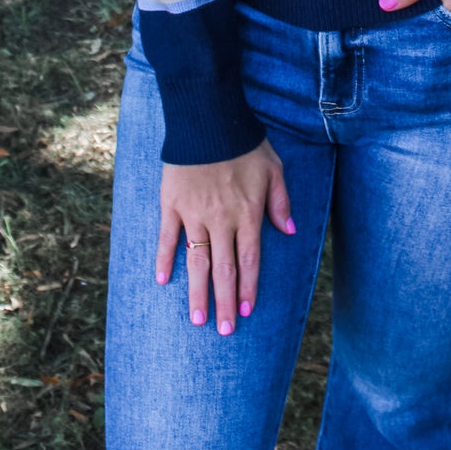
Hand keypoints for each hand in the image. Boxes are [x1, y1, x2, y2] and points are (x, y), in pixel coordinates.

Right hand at [155, 138, 294, 333]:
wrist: (209, 119)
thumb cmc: (245, 143)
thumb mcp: (274, 168)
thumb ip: (280, 201)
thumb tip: (289, 231)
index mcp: (247, 213)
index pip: (249, 260)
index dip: (248, 288)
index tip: (246, 312)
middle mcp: (221, 219)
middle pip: (223, 269)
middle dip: (224, 302)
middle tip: (223, 330)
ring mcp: (194, 213)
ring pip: (196, 261)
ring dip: (197, 292)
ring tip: (196, 319)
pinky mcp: (172, 204)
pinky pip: (167, 237)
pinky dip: (164, 259)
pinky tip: (161, 280)